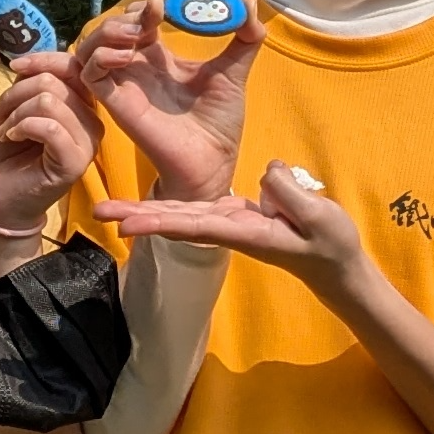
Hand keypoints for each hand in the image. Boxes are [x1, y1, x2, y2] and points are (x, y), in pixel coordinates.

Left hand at [0, 57, 101, 237]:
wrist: (0, 200)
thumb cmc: (10, 155)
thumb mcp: (18, 108)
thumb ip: (33, 83)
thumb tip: (33, 61)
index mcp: (82, 106)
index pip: (73, 66)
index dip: (42, 60)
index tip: (13, 68)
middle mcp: (92, 122)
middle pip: (56, 81)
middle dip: (16, 93)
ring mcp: (87, 144)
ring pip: (50, 100)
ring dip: (15, 112)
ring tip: (4, 131)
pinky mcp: (75, 163)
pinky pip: (50, 126)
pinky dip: (21, 126)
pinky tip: (9, 137)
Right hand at [69, 0, 262, 200]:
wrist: (214, 159)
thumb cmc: (220, 122)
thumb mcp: (235, 70)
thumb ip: (245, 37)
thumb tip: (250, 2)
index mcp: (159, 59)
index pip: (138, 22)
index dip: (145, 8)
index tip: (164, 4)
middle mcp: (136, 70)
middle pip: (110, 30)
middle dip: (124, 16)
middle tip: (150, 16)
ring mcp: (124, 86)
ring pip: (90, 48)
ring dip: (107, 31)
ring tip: (136, 32)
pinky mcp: (116, 104)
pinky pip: (90, 75)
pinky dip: (101, 57)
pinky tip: (128, 55)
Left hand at [95, 162, 367, 298]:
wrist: (334, 262)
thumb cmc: (330, 244)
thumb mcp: (319, 218)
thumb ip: (290, 195)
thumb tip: (267, 171)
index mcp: (243, 232)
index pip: (194, 226)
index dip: (160, 223)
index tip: (127, 225)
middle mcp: (227, 228)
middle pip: (175, 221)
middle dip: (138, 216)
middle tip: (98, 211)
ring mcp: (228, 221)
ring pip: (180, 213)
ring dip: (144, 210)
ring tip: (107, 208)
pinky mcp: (234, 213)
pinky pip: (196, 206)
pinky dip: (169, 204)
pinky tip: (144, 201)